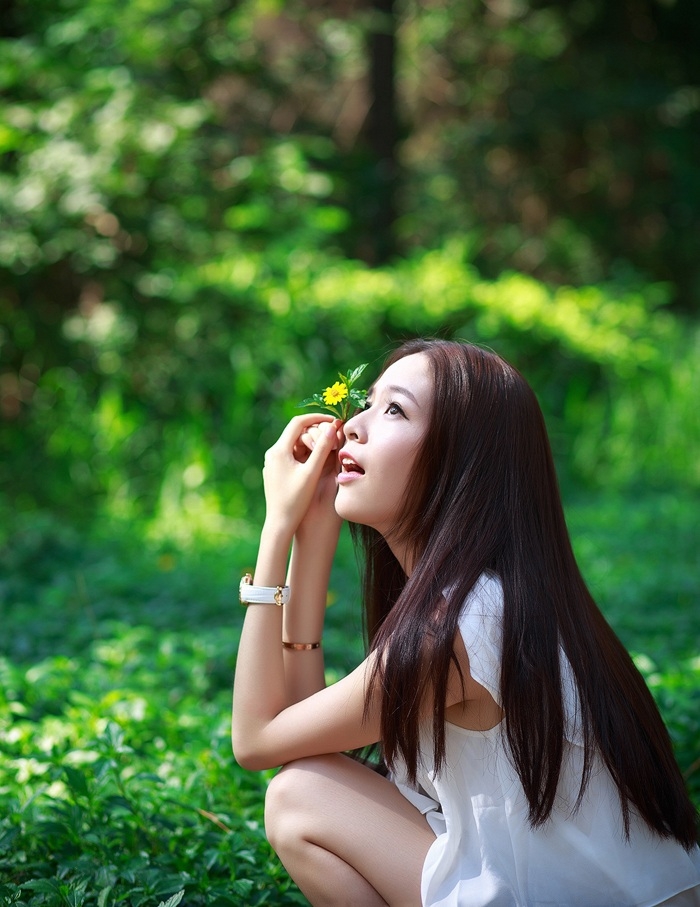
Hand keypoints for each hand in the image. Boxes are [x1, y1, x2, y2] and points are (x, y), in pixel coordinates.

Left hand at [262, 413, 341, 537]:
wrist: (279, 523)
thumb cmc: (297, 500)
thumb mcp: (312, 472)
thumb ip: (322, 449)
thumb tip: (333, 428)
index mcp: (279, 450)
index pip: (298, 422)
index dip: (316, 418)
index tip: (332, 419)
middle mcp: (272, 453)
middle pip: (295, 432)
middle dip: (314, 430)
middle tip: (332, 433)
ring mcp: (272, 463)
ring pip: (294, 444)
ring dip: (310, 443)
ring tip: (327, 447)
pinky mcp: (274, 471)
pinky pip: (290, 455)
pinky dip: (304, 453)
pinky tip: (316, 461)